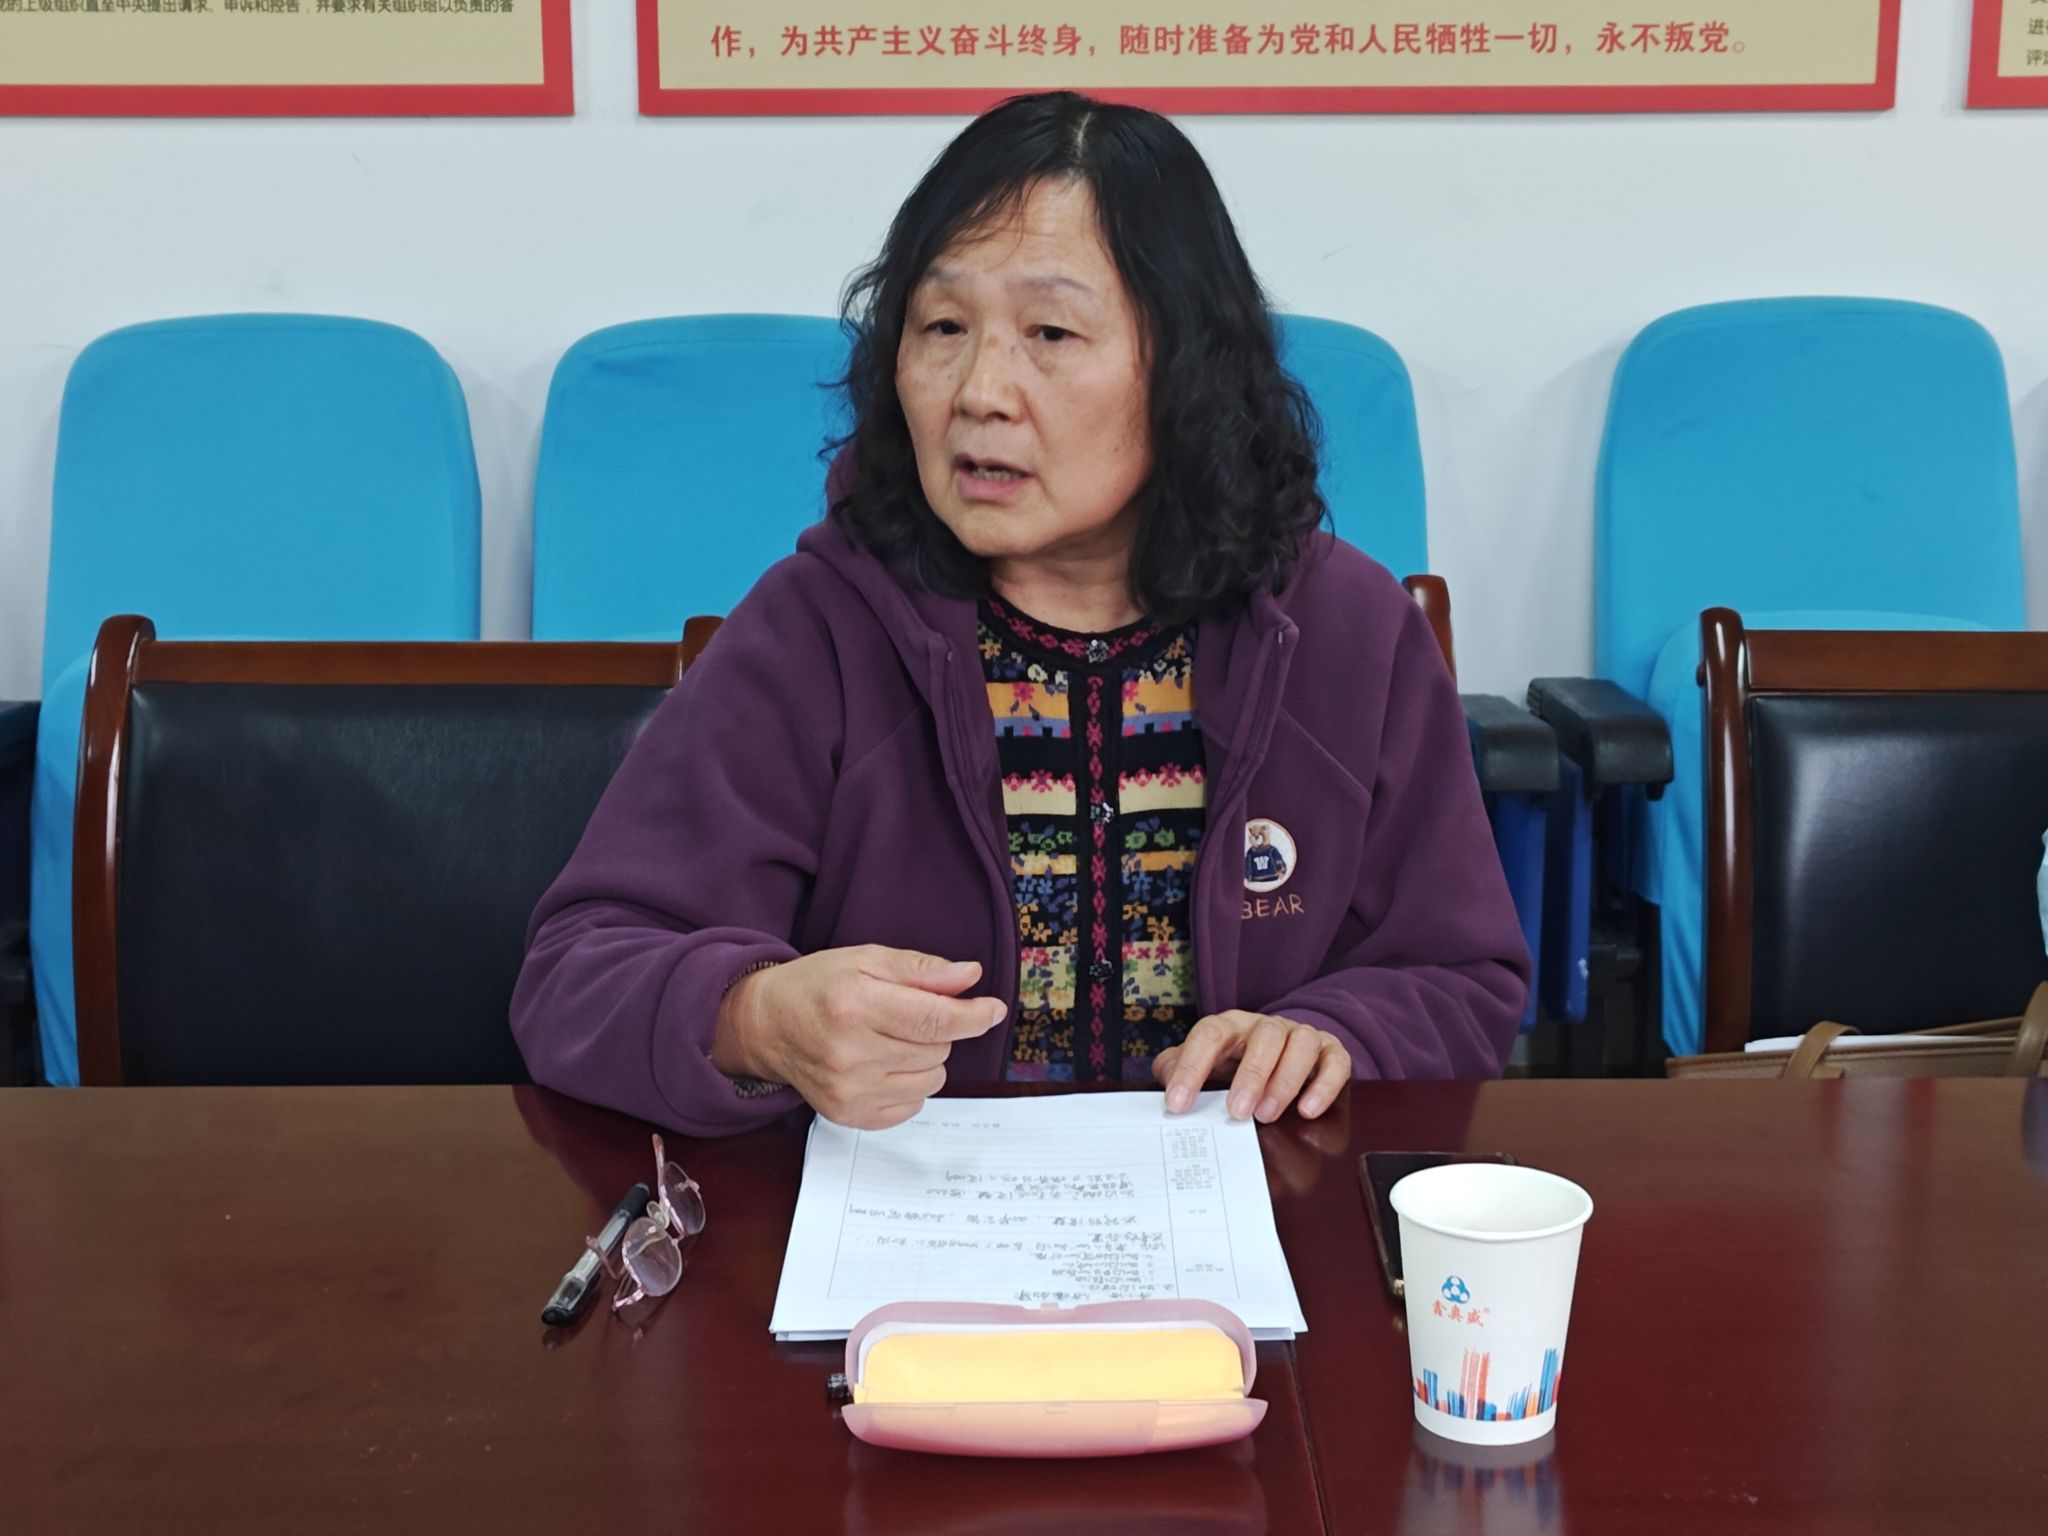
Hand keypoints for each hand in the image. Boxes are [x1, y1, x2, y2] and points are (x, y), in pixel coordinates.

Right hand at [712, 945, 1005, 1129]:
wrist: (766, 1026)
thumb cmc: (817, 987)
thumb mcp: (866, 959)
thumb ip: (921, 969)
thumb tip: (970, 977)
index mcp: (856, 1006)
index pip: (935, 1020)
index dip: (973, 1016)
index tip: (993, 1009)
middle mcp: (851, 1054)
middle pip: (938, 1049)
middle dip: (936, 1030)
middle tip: (901, 1015)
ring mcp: (849, 1090)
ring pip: (931, 1080)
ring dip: (924, 1058)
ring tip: (888, 1040)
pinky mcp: (849, 1115)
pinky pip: (913, 1106)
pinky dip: (908, 1085)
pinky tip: (880, 1065)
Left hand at [1154, 1010, 1349, 1121]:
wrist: (1284, 1050)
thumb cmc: (1236, 1062)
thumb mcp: (1205, 1064)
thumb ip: (1177, 1068)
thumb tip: (1163, 1082)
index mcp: (1232, 1026)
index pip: (1210, 1034)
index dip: (1191, 1067)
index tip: (1177, 1103)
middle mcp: (1268, 1026)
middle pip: (1264, 1037)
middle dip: (1251, 1075)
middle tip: (1237, 1113)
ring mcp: (1302, 1036)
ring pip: (1301, 1044)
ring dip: (1285, 1080)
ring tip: (1268, 1115)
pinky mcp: (1331, 1052)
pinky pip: (1336, 1061)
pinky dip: (1325, 1085)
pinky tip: (1307, 1110)